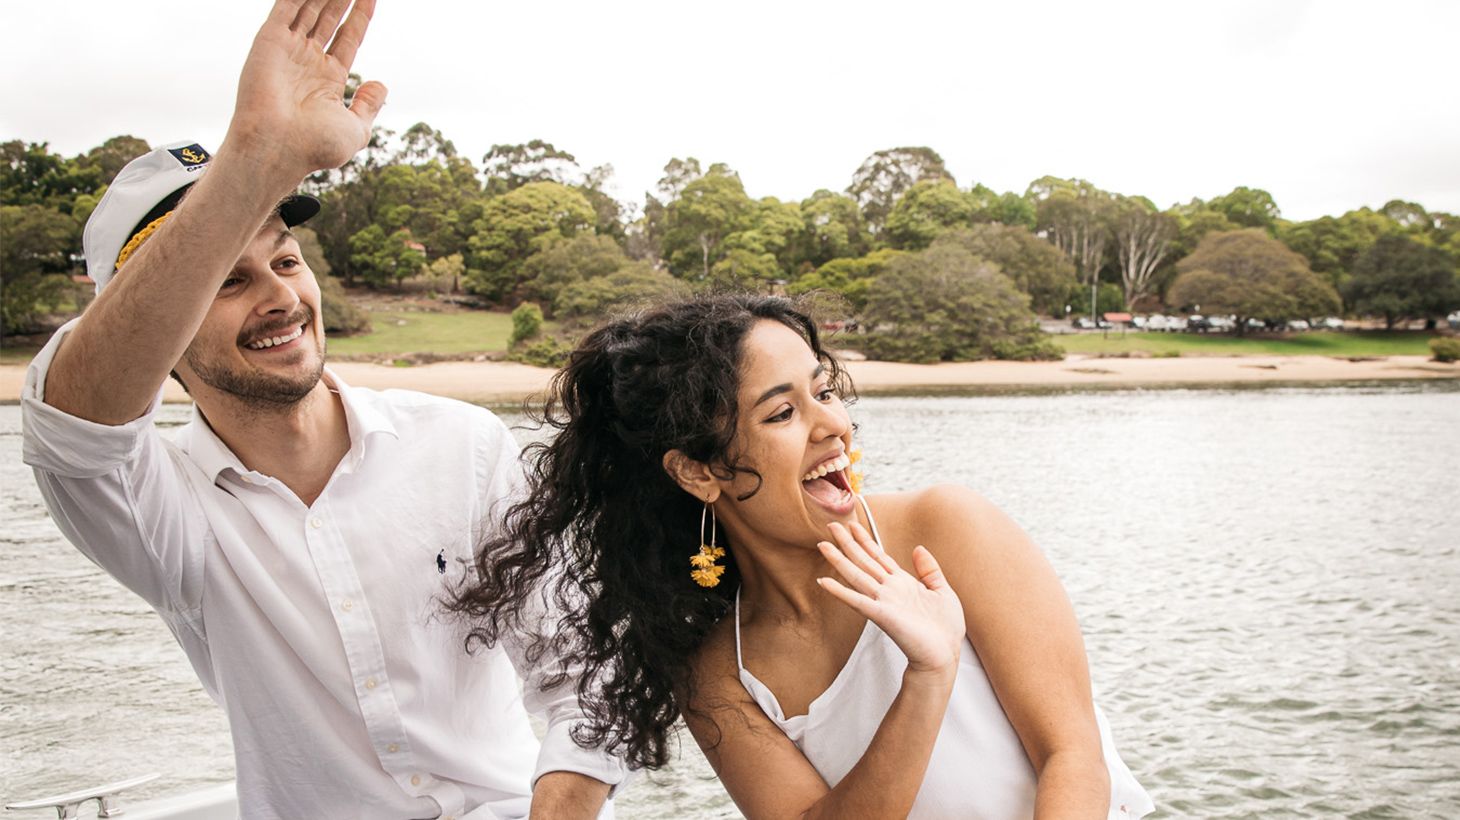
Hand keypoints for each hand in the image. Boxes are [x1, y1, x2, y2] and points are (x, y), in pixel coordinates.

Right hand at [225, 0, 387, 176]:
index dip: (360, 15)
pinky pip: (286, 6)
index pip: (348, 37)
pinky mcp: (269, 42)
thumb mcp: (356, 129)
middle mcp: (306, 60)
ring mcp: (287, 49)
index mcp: (327, 78)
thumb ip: (369, 105)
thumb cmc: (314, 148)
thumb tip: (380, 85)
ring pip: (309, 7)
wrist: (279, 149)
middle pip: (329, 17)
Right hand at [817, 522, 965, 675]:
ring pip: (857, 575)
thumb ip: (929, 570)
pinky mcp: (882, 615)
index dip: (865, 540)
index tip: (852, 525)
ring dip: (839, 560)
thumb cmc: (945, 629)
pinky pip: (857, 601)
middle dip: (848, 543)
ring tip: (823, 545)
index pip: (879, 557)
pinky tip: (824, 581)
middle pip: (864, 561)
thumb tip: (918, 548)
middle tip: (831, 525)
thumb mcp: (943, 591)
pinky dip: (840, 591)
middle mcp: (889, 590)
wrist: (944, 655)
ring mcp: (883, 601)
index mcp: (902, 583)